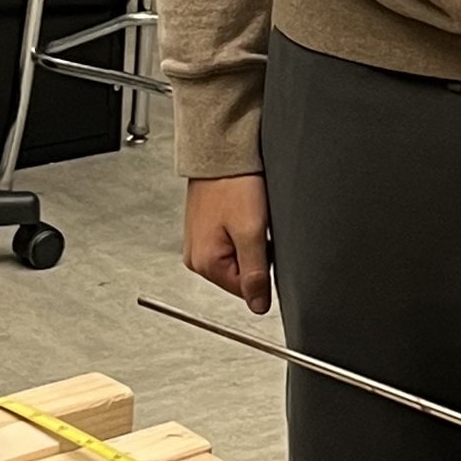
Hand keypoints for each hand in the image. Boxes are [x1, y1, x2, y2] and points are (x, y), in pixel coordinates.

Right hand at [185, 173, 271, 313]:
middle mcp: (196, 257)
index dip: (263, 270)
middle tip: (256, 226)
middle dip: (256, 255)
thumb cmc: (233, 184)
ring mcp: (199, 243)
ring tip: (248, 217)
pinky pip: (231, 243)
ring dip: (250, 242)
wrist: (221, 153)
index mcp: (205, 263)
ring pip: (238, 259)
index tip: (264, 244)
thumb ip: (256, 274)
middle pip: (241, 276)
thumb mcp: (252, 232)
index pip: (246, 291)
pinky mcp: (205, 230)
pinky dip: (242, 232)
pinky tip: (241, 213)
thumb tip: (258, 306)